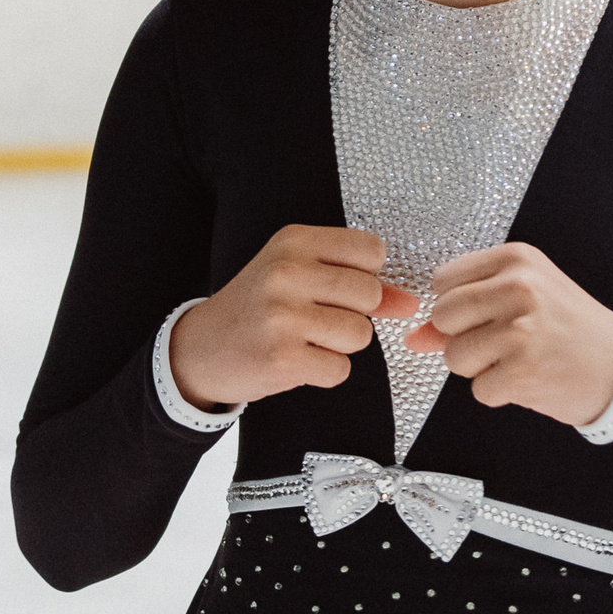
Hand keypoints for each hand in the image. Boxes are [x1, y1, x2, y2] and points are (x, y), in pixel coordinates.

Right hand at [168, 225, 418, 410]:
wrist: (200, 348)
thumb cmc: (258, 307)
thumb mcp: (301, 277)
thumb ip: (359, 283)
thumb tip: (411, 302)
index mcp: (293, 241)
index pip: (371, 250)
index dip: (366, 275)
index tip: (337, 287)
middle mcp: (287, 273)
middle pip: (370, 295)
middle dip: (356, 314)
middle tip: (318, 318)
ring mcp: (283, 317)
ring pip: (361, 335)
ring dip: (340, 346)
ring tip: (306, 339)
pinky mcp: (282, 359)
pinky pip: (340, 369)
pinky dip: (325, 372)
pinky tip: (296, 361)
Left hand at [404, 242, 612, 427]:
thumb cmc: (569, 328)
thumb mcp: (523, 299)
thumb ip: (467, 310)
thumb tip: (413, 338)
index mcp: (516, 259)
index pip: (443, 280)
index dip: (455, 305)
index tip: (485, 314)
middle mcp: (518, 288)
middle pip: (442, 316)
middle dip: (461, 337)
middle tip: (500, 341)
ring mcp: (520, 330)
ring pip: (453, 356)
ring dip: (477, 369)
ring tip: (514, 360)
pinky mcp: (521, 371)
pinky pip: (478, 390)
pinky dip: (497, 393)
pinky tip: (527, 378)